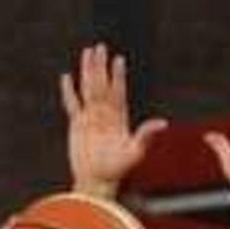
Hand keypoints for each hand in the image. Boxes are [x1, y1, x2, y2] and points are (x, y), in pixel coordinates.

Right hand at [61, 44, 164, 198]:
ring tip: (86, 53)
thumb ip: (146, 135)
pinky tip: (66, 77)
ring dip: (87, 71)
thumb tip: (163, 123)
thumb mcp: (135, 152)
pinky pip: (72, 104)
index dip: (118, 76)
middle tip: (100, 47)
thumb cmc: (117, 170)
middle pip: (102, 85)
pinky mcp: (77, 125)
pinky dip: (69, 91)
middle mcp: (105, 115)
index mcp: (119, 118)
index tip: (118, 59)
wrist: (96, 181)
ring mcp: (90, 118)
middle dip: (100, 66)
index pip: (118, 91)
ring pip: (88, 89)